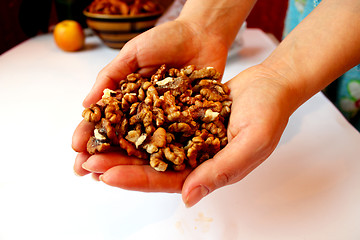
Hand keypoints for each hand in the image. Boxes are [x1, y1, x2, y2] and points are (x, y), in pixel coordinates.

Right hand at [73, 19, 228, 187]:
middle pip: (120, 138)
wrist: (202, 35)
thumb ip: (111, 76)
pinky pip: (172, 142)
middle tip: (83, 171)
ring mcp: (164, 120)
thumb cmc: (166, 40)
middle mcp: (143, 112)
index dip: (89, 132)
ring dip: (123, 163)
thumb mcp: (133, 53)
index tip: (75, 147)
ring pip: (142, 146)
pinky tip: (144, 171)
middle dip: (101, 155)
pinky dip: (158, 157)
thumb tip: (85, 103)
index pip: (104, 118)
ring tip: (105, 177)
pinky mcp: (186, 123)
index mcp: (127, 97)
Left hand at [73, 61, 294, 205]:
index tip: (108, 176)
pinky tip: (116, 119)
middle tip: (89, 163)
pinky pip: (157, 122)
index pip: (168, 181)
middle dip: (120, 165)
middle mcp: (195, 157)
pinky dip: (137, 122)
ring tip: (94, 144)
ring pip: (150, 145)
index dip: (137, 180)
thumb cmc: (269, 114)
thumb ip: (221, 170)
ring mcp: (189, 137)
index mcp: (209, 170)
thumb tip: (189, 198)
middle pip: (152, 166)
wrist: (271, 84)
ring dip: (123, 145)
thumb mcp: (251, 144)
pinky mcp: (184, 118)